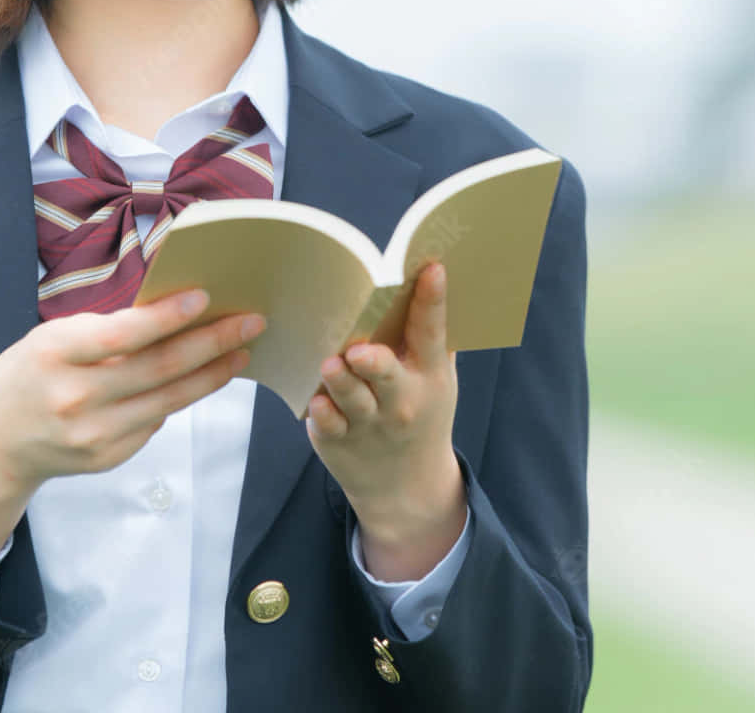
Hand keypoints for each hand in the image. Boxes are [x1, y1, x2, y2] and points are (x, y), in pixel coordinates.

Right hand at [0, 288, 262, 558]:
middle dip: (212, 342)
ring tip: (240, 350)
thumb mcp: (52, 338)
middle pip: (158, 369)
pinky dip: (181, 397)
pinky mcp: (108, 457)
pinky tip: (202, 378)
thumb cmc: (29, 374)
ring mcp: (93, 434)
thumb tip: (174, 314)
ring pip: (169, 399)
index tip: (205, 297)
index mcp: (55, 354)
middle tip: (250, 321)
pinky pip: (156, 422)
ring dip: (212, 373)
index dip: (166, 317)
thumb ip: (105, 331)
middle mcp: (75, 398)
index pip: (122, 335)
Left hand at [305, 261, 460, 540]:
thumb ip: (430, 338)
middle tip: (359, 350)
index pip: (431, 333)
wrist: (408, 484)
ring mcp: (368, 422)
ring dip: (340, 381)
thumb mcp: (437, 381)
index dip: (431, 300)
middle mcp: (400, 400)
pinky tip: (316, 401)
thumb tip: (426, 273)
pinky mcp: (337, 439)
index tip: (430, 270)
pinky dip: (320, 411)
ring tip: (331, 365)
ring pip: (351, 398)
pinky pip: (326, 423)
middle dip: (374, 362)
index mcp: (428, 375)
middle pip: (386, 374)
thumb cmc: (420, 410)